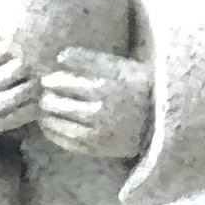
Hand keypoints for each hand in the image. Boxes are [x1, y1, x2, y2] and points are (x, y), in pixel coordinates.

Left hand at [39, 44, 151, 162]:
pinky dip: (53, 133)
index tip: (48, 78)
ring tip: (44, 110)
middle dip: (46, 96)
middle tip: (43, 93)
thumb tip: (60, 56)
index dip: (52, 78)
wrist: (161, 118)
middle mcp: (100, 108)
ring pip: (59, 122)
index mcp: (105, 85)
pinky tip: (50, 126)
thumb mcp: (119, 65)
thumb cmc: (138, 85)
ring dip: (46, 115)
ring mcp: (98, 131)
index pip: (64, 80)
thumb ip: (90, 59)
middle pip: (57, 101)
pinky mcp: (98, 148)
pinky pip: (67, 141)